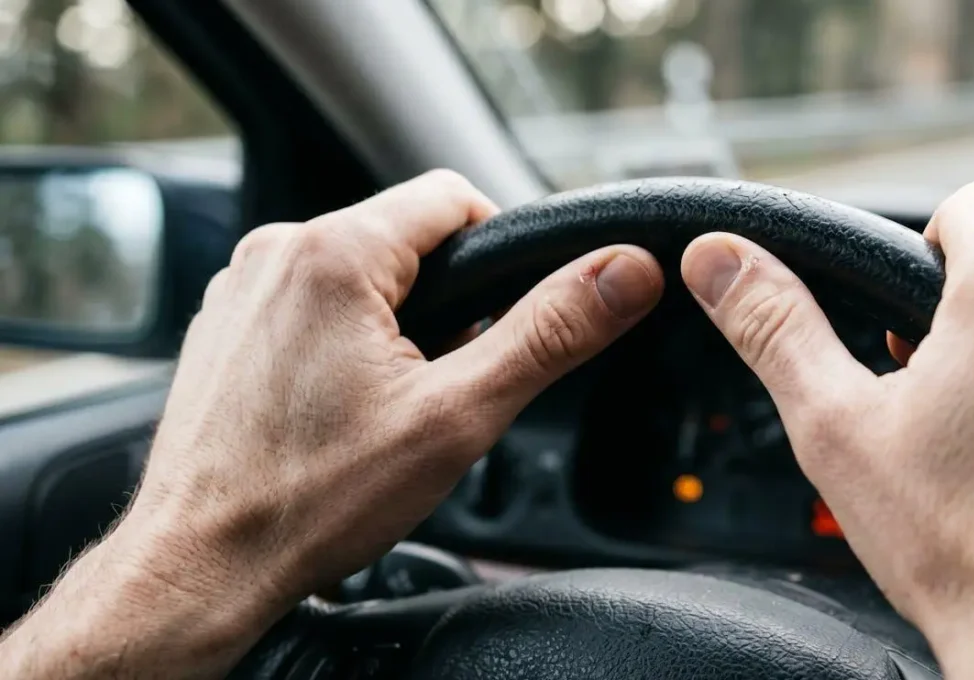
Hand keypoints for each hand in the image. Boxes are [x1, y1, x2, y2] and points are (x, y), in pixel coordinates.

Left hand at [0, 170, 663, 677]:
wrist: (202, 564)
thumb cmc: (314, 498)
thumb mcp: (459, 415)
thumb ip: (549, 334)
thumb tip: (624, 274)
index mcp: (334, 252)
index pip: (453, 196)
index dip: (499, 252)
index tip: (499, 322)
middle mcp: (275, 250)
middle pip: (403, 237)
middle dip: (444, 300)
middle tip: (442, 384)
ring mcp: (239, 288)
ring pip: (356, 271)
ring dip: (392, 322)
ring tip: (386, 406)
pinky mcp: (223, 325)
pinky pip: (306, 302)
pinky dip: (339, 340)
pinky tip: (337, 410)